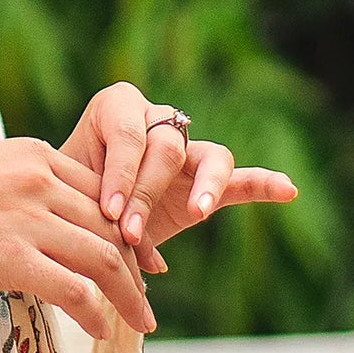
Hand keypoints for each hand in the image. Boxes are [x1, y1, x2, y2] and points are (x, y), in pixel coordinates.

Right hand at [0, 136, 157, 342]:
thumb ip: (16, 183)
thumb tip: (36, 212)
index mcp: (32, 154)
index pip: (101, 192)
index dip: (125, 227)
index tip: (136, 253)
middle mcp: (39, 180)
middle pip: (110, 226)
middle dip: (134, 265)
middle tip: (143, 293)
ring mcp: (29, 218)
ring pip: (104, 258)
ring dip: (128, 295)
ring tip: (140, 320)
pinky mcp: (13, 257)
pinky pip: (76, 290)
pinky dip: (98, 314)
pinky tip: (102, 331)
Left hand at [61, 80, 297, 256]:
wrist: (71, 201)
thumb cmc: (66, 188)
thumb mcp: (71, 191)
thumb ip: (97, 210)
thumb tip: (128, 244)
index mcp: (115, 108)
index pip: (128, 133)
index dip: (121, 172)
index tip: (109, 210)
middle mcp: (155, 119)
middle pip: (166, 147)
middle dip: (147, 190)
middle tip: (128, 230)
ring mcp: (186, 150)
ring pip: (209, 156)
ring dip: (204, 187)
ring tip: (198, 211)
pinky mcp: (205, 182)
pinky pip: (239, 179)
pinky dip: (263, 184)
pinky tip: (287, 190)